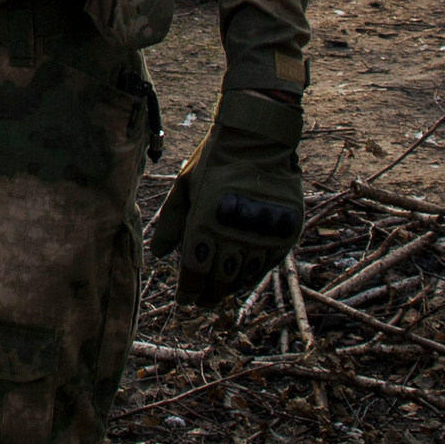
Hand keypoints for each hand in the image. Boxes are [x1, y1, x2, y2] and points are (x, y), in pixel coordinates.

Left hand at [149, 89, 303, 307]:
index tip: (185, 301)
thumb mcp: (184, 185)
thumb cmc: (214, 161)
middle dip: (209, 294)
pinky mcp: (285, 232)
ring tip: (220, 294)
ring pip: (244, 275)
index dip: (189, 290)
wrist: (259, 140)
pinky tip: (243, 280)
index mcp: (205, 222)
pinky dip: (253, 275)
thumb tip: (159, 255)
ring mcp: (263, 234)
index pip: (196, 270)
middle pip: (220, 278)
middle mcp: (235, 233)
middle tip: (202, 303)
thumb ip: (170, 221)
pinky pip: (267, 264)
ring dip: (230, 288)